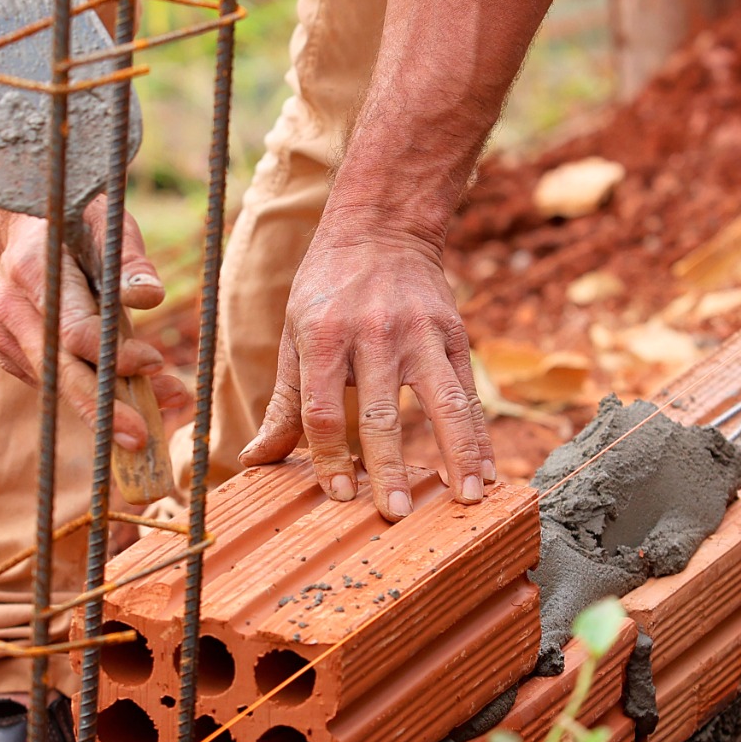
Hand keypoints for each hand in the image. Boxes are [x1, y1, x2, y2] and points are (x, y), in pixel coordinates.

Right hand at [0, 200, 190, 447]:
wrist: (29, 219)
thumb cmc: (80, 220)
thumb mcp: (111, 224)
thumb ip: (130, 261)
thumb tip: (150, 298)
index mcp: (33, 270)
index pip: (72, 330)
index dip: (114, 355)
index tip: (156, 364)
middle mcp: (10, 306)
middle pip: (57, 370)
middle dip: (102, 408)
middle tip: (142, 437)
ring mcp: (4, 333)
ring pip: (55, 384)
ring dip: (105, 408)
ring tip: (154, 421)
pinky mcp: (11, 351)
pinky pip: (52, 382)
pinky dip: (90, 397)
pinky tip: (131, 402)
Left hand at [240, 230, 495, 520]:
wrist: (381, 227)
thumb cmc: (327, 289)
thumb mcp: (294, 335)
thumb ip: (283, 402)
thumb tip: (255, 459)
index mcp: (324, 337)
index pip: (324, 411)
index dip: (330, 457)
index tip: (341, 495)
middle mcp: (374, 335)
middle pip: (381, 414)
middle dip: (388, 469)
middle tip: (395, 515)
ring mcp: (420, 334)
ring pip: (444, 403)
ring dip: (457, 454)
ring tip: (465, 499)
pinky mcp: (454, 334)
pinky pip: (469, 392)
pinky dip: (479, 434)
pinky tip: (485, 471)